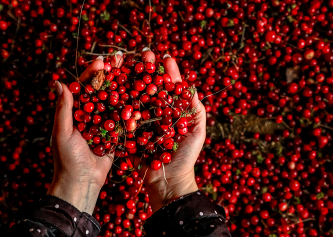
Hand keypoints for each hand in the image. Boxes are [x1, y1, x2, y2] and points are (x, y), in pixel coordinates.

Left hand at [47, 54, 122, 213]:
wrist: (82, 183)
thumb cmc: (67, 159)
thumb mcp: (62, 132)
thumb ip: (64, 108)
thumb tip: (59, 82)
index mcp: (76, 113)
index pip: (85, 88)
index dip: (92, 74)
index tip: (102, 61)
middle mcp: (92, 116)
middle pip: (103, 92)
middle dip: (112, 77)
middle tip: (121, 61)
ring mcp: (105, 125)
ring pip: (116, 104)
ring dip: (125, 90)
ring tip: (135, 75)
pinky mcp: (116, 136)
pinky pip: (125, 122)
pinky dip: (132, 113)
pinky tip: (142, 99)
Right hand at [130, 49, 205, 211]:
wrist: (168, 180)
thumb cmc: (185, 156)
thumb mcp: (197, 131)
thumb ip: (196, 110)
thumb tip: (191, 86)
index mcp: (172, 110)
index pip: (170, 86)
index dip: (169, 72)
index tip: (166, 57)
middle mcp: (156, 111)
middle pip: (151, 86)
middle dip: (148, 68)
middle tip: (145, 53)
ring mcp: (141, 120)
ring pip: (135, 95)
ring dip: (132, 78)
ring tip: (128, 61)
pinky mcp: (128, 131)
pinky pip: (123, 114)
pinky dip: (118, 98)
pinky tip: (115, 84)